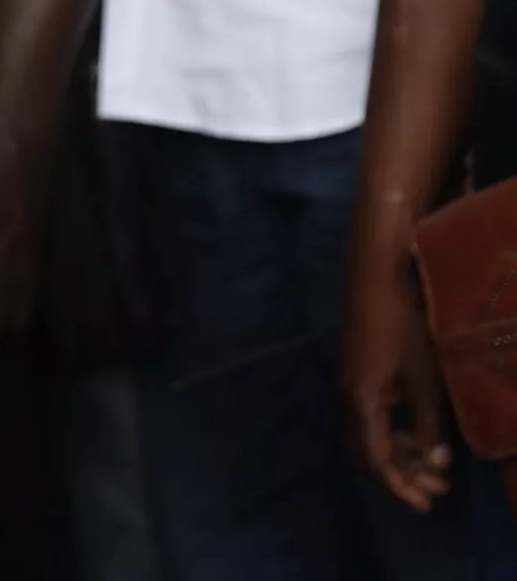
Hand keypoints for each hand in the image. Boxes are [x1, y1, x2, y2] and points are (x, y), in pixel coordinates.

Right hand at [342, 255, 455, 511]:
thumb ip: (428, 421)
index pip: (376, 459)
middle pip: (366, 454)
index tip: (425, 503)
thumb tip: (437, 461)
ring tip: (433, 467)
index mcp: (360, 402)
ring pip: (367, 438)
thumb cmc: (401, 324)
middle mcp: (346, 400)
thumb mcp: (423, 375)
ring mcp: (347, 388)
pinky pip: (368, 421)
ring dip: (398, 456)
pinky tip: (416, 435)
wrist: (374, 279)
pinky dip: (391, 436)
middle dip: (401, 476)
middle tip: (436, 491)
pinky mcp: (354, 378)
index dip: (400, 485)